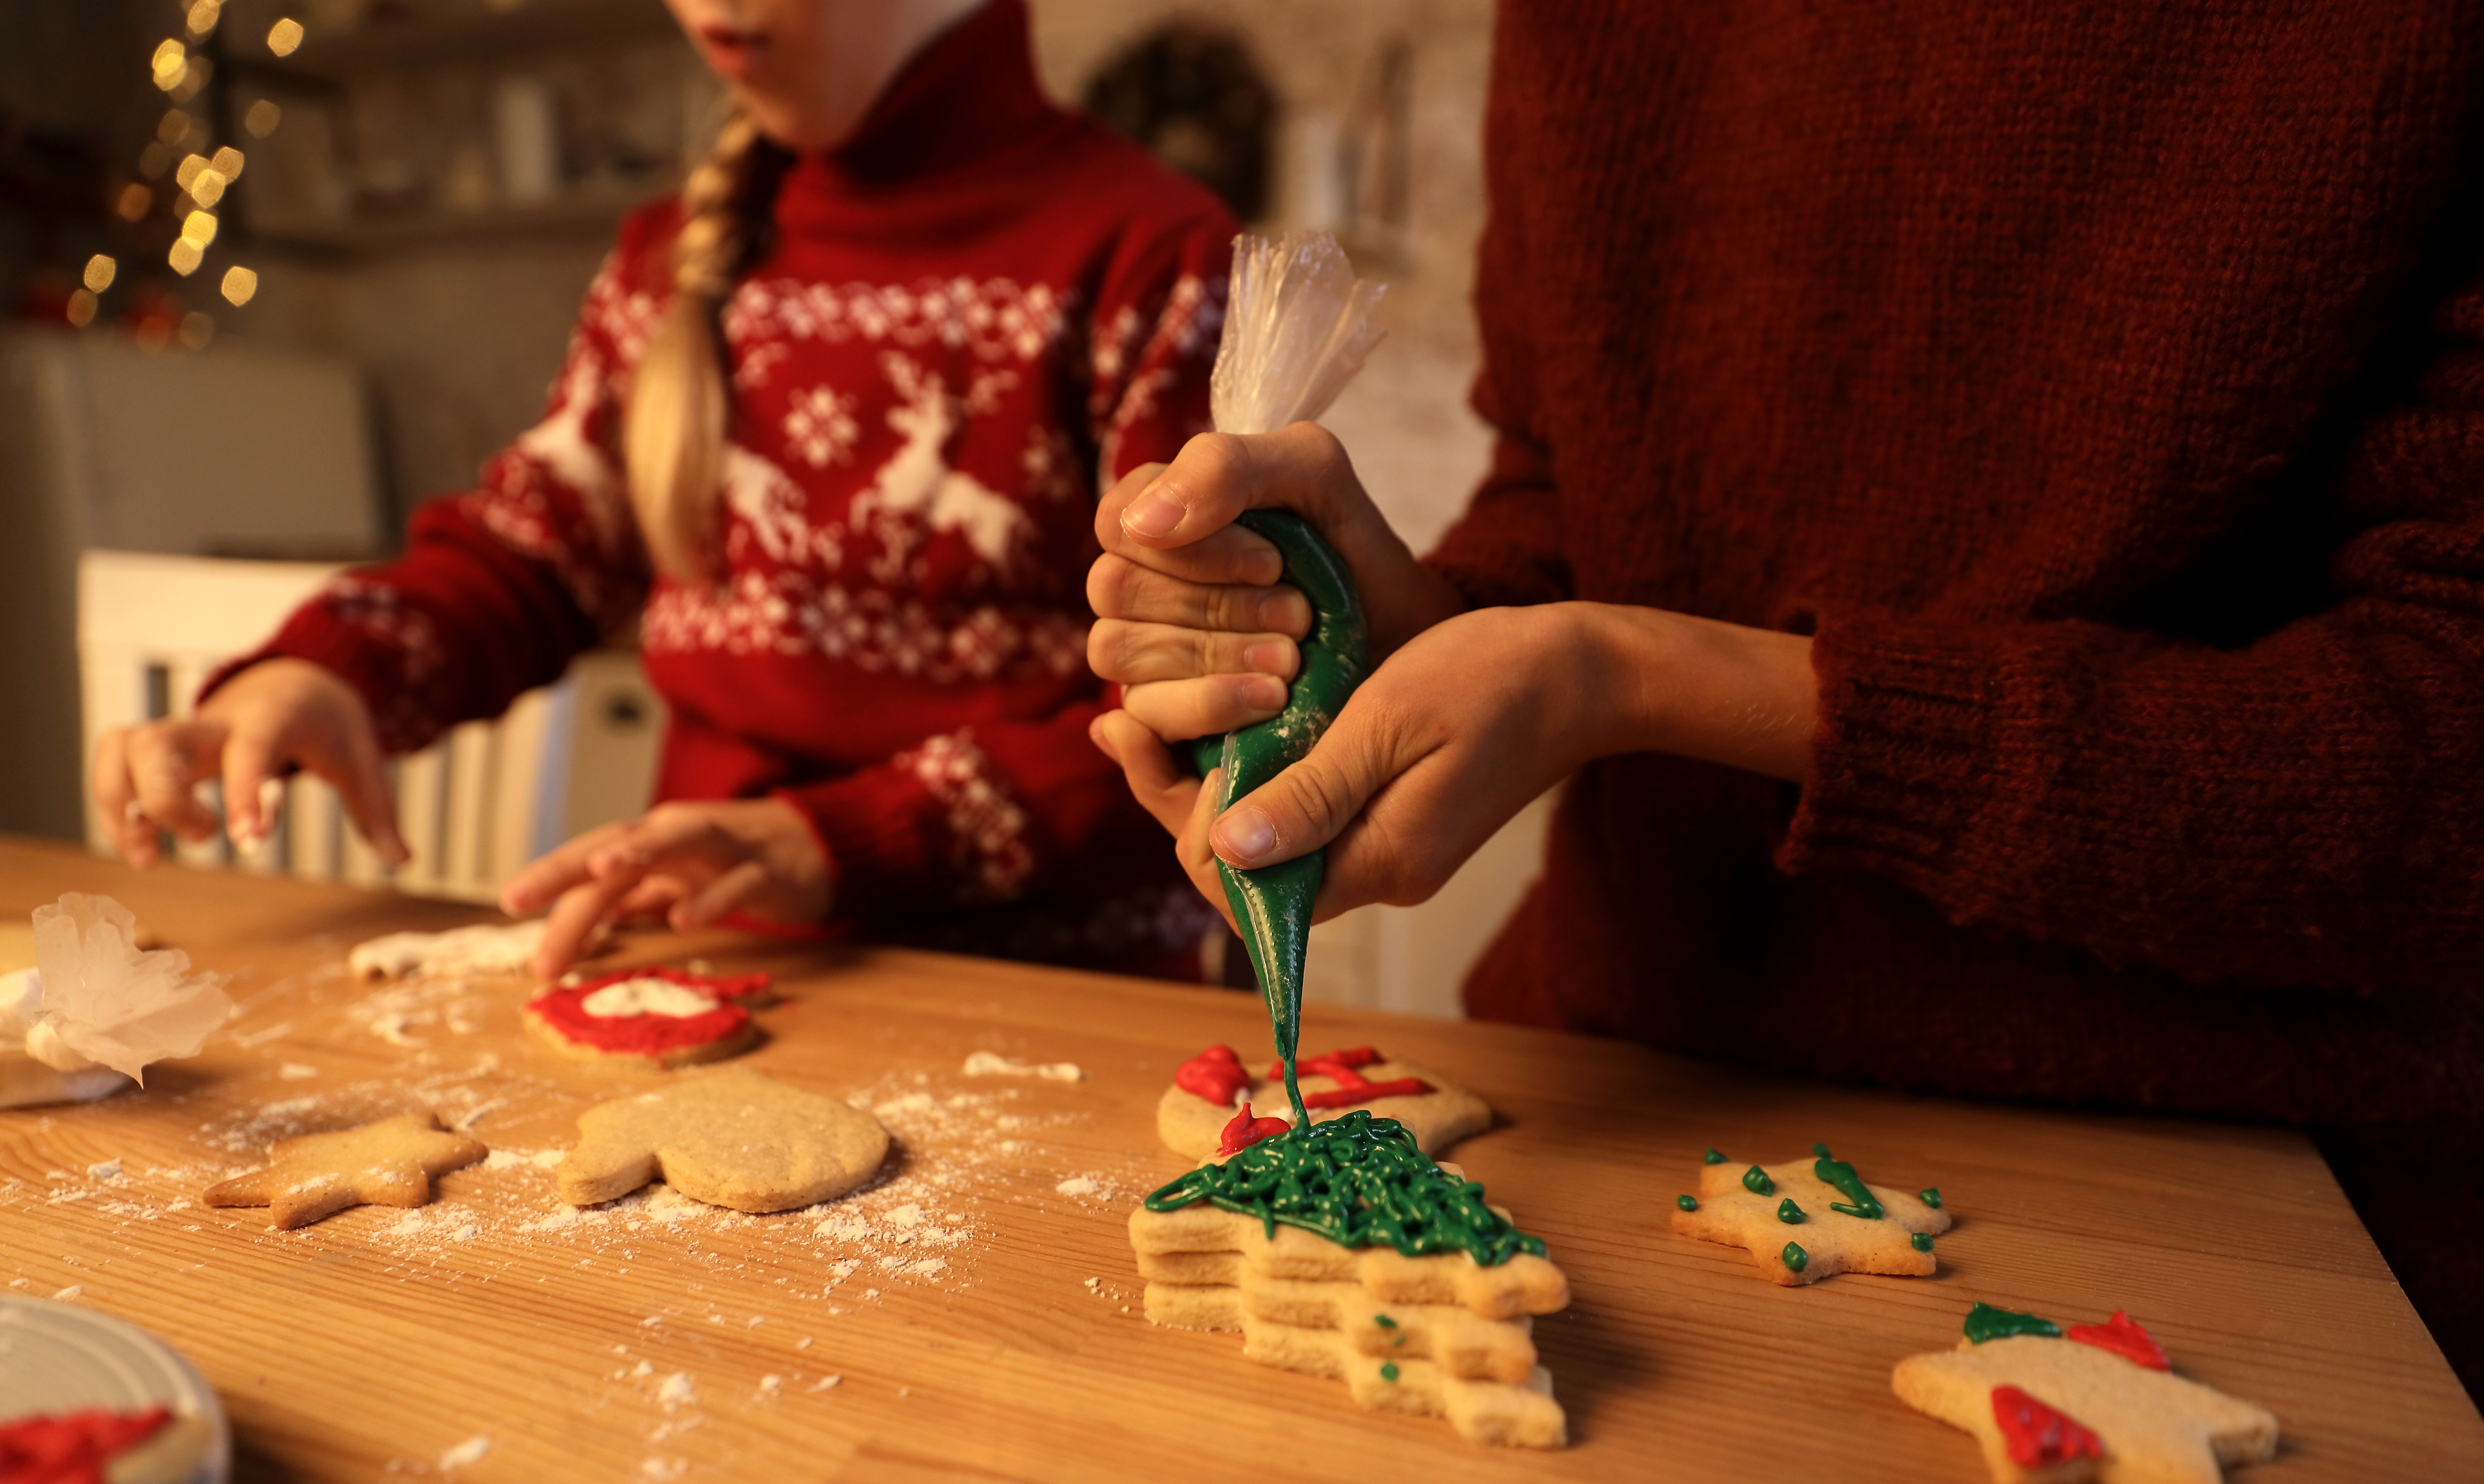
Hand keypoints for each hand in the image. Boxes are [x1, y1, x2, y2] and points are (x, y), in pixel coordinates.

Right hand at [92, 658, 404, 867]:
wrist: (297, 677)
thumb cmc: (328, 720)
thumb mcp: (362, 758)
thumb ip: (377, 810)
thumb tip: (404, 859)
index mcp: (272, 719)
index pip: (250, 751)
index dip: (245, 794)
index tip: (246, 843)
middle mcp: (216, 721)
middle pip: (158, 743)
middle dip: (164, 798)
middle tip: (203, 840)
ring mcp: (183, 731)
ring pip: (121, 748)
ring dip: (120, 804)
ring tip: (148, 856)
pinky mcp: (162, 746)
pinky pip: (114, 761)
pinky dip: (113, 804)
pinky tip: (138, 843)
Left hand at [498, 798, 833, 978]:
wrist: (815, 848)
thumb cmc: (735, 863)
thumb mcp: (675, 879)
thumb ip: (632, 896)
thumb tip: (579, 921)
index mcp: (652, 842)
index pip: (591, 857)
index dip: (550, 876)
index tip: (509, 904)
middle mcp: (679, 835)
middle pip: (616, 843)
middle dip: (566, 867)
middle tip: (518, 896)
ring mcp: (724, 848)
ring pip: (676, 841)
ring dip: (638, 852)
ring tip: (598, 873)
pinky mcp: (766, 870)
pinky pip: (736, 883)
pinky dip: (711, 898)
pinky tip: (684, 919)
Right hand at [1088, 422, 1466, 743]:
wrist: (1398, 630)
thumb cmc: (1347, 544)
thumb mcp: (1310, 473)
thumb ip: (1227, 468)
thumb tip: (1143, 521)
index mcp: (1157, 512)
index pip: (1117, 524)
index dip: (1191, 549)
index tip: (1273, 562)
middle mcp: (1135, 580)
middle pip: (1115, 590)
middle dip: (1216, 605)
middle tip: (1298, 615)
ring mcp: (1138, 647)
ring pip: (1119, 651)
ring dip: (1214, 654)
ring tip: (1292, 659)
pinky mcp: (1157, 710)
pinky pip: (1144, 715)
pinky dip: (1209, 705)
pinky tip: (1268, 698)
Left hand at [1092, 603, 1816, 920]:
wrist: (1581, 672)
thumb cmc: (1494, 679)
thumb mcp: (1390, 721)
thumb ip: (1311, 790)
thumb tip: (1230, 851)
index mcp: (1381, 860)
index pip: (1249, 891)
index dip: (1193, 829)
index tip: (1163, 745)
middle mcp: (1380, 873)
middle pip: (1250, 874)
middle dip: (1185, 809)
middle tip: (1131, 724)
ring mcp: (1388, 850)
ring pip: (1270, 842)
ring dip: (1217, 789)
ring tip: (1156, 718)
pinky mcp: (1394, 820)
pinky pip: (1303, 815)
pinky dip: (1259, 776)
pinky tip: (1226, 722)